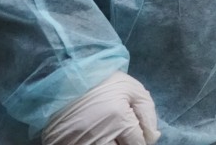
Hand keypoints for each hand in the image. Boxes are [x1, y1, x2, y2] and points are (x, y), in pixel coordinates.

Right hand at [42, 72, 160, 144]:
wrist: (67, 77)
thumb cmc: (103, 82)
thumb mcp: (132, 89)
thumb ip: (147, 114)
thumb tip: (153, 138)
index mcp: (118, 119)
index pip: (138, 144)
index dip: (138, 139)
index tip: (132, 130)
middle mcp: (99, 135)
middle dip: (124, 143)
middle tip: (118, 130)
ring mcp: (78, 143)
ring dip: (108, 143)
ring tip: (106, 131)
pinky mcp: (62, 144)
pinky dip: (91, 143)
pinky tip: (92, 134)